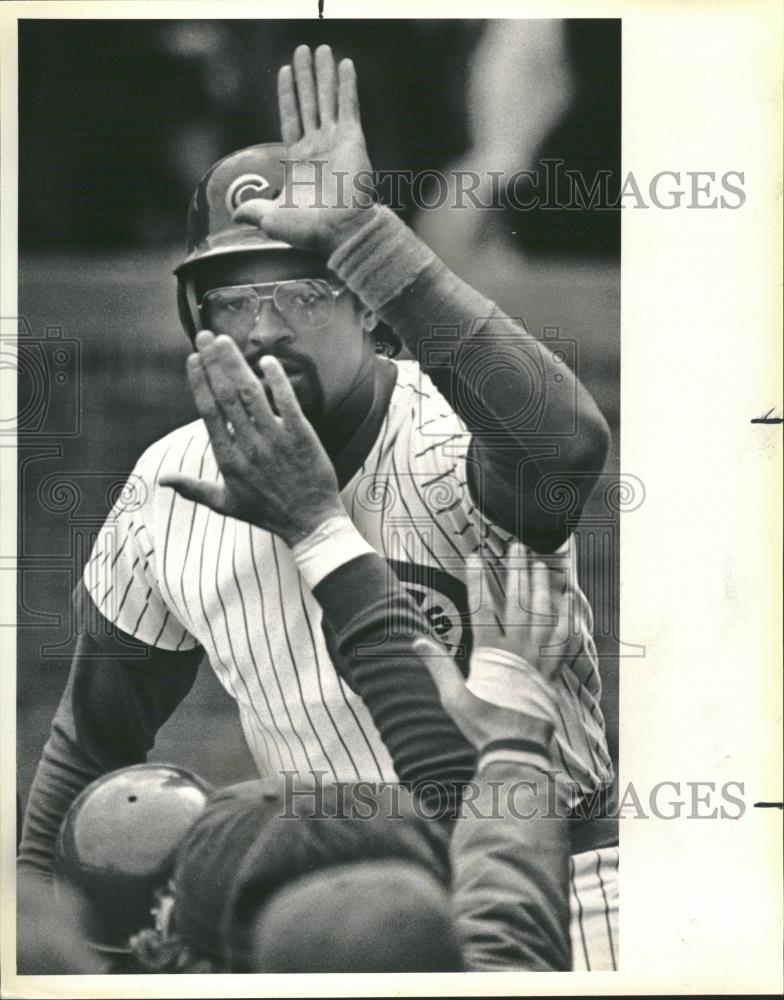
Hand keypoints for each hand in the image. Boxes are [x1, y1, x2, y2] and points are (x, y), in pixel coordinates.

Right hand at [160, 332, 343, 544]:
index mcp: (228, 459)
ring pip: (252, 394)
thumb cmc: (267, 513)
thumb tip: (161, 480)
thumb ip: (193, 488)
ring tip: (225, 341)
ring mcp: (275, 439)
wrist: (310, 523)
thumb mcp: (226, 503)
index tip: (193, 359)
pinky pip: (286, 402)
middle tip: (204, 336)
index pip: (208, 412)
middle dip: (213, 363)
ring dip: (237, 364)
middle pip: (226, 396)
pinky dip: (276, 380)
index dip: (199, 382)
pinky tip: (267, 360)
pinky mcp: (301, 436)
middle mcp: (249, 445)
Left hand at [233, 44, 373, 255]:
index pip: (291, 119)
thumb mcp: (272, 219)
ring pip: (327, 99)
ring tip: (320, 48)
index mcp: (300, 162)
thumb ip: (254, 210)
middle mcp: (318, 147)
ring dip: (324, 73)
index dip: (287, 95)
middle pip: (309, 103)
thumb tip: (235, 213)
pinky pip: (349, 106)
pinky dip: (347, 85)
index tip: (284, 71)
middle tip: (302, 49)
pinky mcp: (354, 140)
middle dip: (305, 76)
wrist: (341, 232)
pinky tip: (345, 65)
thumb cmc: (309, 230)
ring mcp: (337, 142)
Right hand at [413, 544, 579, 750]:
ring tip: (541, 564)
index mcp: (491, 653)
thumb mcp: (451, 696)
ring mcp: (539, 660)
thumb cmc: (481, 725)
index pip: (483, 607)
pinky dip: (567, 618)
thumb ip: (436, 665)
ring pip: (544, 615)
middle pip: (519, 602)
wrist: (516, 751)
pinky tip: (568, 602)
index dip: (478, 579)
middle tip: (517, 546)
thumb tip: (415, 641)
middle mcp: (518, 651)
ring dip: (542, 587)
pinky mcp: (553, 672)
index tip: (474, 556)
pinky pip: (564, 640)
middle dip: (516, 571)